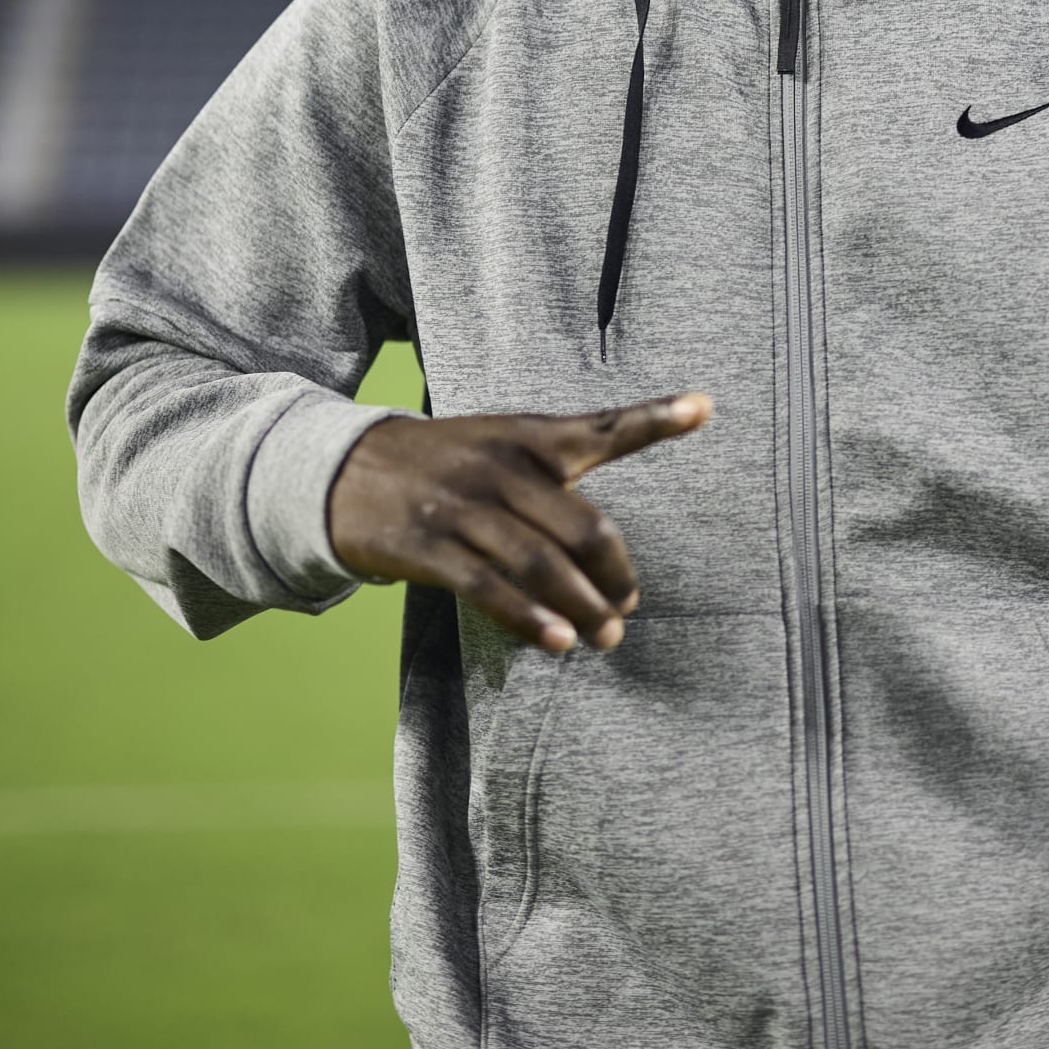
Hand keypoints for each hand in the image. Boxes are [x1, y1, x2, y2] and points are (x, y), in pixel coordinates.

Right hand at [327, 395, 711, 652]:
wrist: (344, 469)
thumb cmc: (447, 462)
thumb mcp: (504, 440)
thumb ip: (565, 462)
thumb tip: (614, 535)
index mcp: (528, 436)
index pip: (602, 427)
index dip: (654, 418)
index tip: (704, 407)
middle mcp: (502, 468)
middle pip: (582, 527)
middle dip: (615, 576)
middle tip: (629, 606)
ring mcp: (463, 508)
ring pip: (540, 564)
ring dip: (582, 608)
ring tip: (604, 637)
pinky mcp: (428, 548)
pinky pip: (488, 588)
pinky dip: (527, 618)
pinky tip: (555, 641)